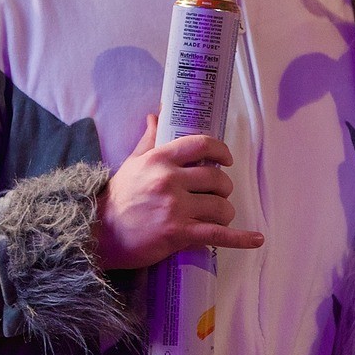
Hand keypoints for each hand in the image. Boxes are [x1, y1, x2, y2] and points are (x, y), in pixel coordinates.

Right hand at [94, 115, 263, 270]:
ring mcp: (175, 207)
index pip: (202, 145)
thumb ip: (150, 140)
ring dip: (223, 213)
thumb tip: (157, 114)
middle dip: (222, 189)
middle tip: (214, 196)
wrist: (98, 234)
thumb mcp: (132, 163)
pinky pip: (218, 234)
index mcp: (159, 160)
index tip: (225, 160)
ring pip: (221, 206)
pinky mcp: (178, 233)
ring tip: (214, 217)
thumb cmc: (118, 198)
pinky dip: (241, 238)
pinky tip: (256, 240)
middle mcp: (169, 180)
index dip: (221, 151)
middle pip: (217, 179)